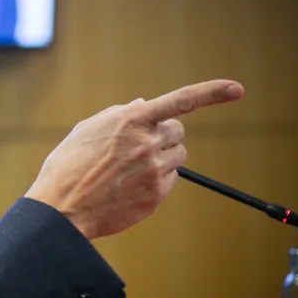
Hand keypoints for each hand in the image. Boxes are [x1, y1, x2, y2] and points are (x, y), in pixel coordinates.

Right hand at [26, 79, 243, 239]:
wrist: (61, 208)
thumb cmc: (67, 166)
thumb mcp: (86, 130)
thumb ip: (118, 114)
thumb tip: (144, 103)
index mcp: (130, 120)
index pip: (180, 100)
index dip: (211, 92)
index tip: (236, 88)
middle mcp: (147, 142)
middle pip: (178, 131)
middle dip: (164, 136)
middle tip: (140, 146)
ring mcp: (154, 170)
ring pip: (178, 156)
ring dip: (162, 157)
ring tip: (130, 169)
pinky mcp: (156, 195)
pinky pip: (170, 179)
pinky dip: (156, 179)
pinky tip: (129, 186)